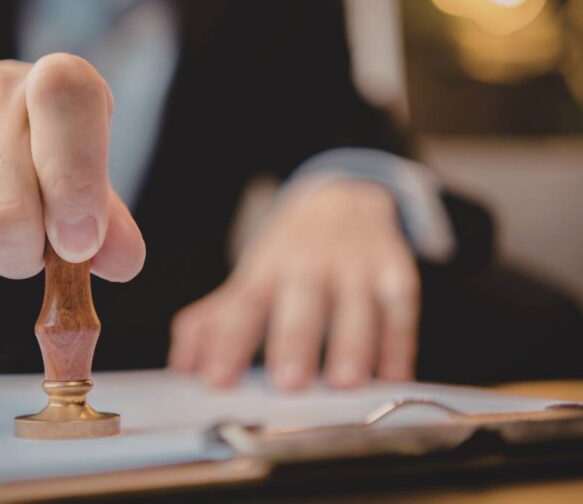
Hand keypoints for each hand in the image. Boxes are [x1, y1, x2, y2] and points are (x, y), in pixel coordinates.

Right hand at [0, 49, 144, 299]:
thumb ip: (107, 216)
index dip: (77, 186)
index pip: (67, 104)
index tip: (79, 242)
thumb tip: (123, 263)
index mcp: (49, 82)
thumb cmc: (25, 146)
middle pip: (1, 220)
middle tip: (26, 247)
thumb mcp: (78, 162)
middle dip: (21, 259)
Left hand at [168, 179, 418, 389]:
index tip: (216, 381)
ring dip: (352, 344)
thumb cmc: (292, 256)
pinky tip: (393, 377)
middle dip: (294, 342)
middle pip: (301, 304)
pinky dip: (399, 344)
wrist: (345, 199)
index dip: (229, 343)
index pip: (242, 306)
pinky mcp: (396, 273)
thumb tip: (181, 367)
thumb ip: (213, 323)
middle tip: (288, 383)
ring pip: (356, 306)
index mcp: (266, 270)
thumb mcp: (251, 278)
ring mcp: (356, 267)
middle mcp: (310, 265)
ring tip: (344, 383)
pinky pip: (400, 309)